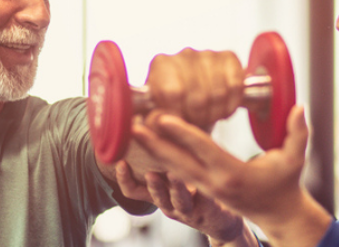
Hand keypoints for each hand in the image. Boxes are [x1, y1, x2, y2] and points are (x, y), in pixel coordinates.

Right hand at [115, 162, 256, 245]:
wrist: (217, 218)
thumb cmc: (191, 191)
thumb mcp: (172, 175)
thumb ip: (163, 157)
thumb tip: (152, 121)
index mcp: (157, 194)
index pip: (133, 191)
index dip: (124, 179)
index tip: (120, 162)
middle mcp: (168, 203)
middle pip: (156, 196)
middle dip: (152, 183)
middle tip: (149, 171)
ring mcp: (186, 208)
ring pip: (178, 200)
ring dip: (175, 187)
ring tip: (175, 174)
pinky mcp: (206, 208)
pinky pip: (205, 200)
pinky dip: (203, 190)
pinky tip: (205, 179)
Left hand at [132, 106, 331, 246]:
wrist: (278, 214)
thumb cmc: (285, 183)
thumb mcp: (294, 159)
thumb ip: (297, 133)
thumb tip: (299, 107)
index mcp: (233, 174)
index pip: (203, 150)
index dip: (182, 133)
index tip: (163, 118)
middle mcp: (214, 183)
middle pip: (178, 161)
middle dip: (154, 144)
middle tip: (133, 125)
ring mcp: (205, 187)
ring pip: (173, 167)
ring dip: (152, 150)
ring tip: (132, 131)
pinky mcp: (201, 187)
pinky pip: (177, 172)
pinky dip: (160, 158)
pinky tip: (145, 145)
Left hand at [145, 48, 243, 128]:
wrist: (191, 91)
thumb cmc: (170, 103)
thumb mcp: (156, 111)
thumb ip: (153, 118)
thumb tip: (158, 122)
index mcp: (161, 64)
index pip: (173, 93)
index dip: (179, 114)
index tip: (179, 123)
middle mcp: (184, 54)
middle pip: (199, 97)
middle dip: (199, 118)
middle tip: (196, 123)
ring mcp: (208, 54)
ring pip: (218, 94)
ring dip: (215, 114)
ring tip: (207, 118)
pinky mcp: (229, 57)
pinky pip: (235, 86)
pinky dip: (231, 105)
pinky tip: (221, 110)